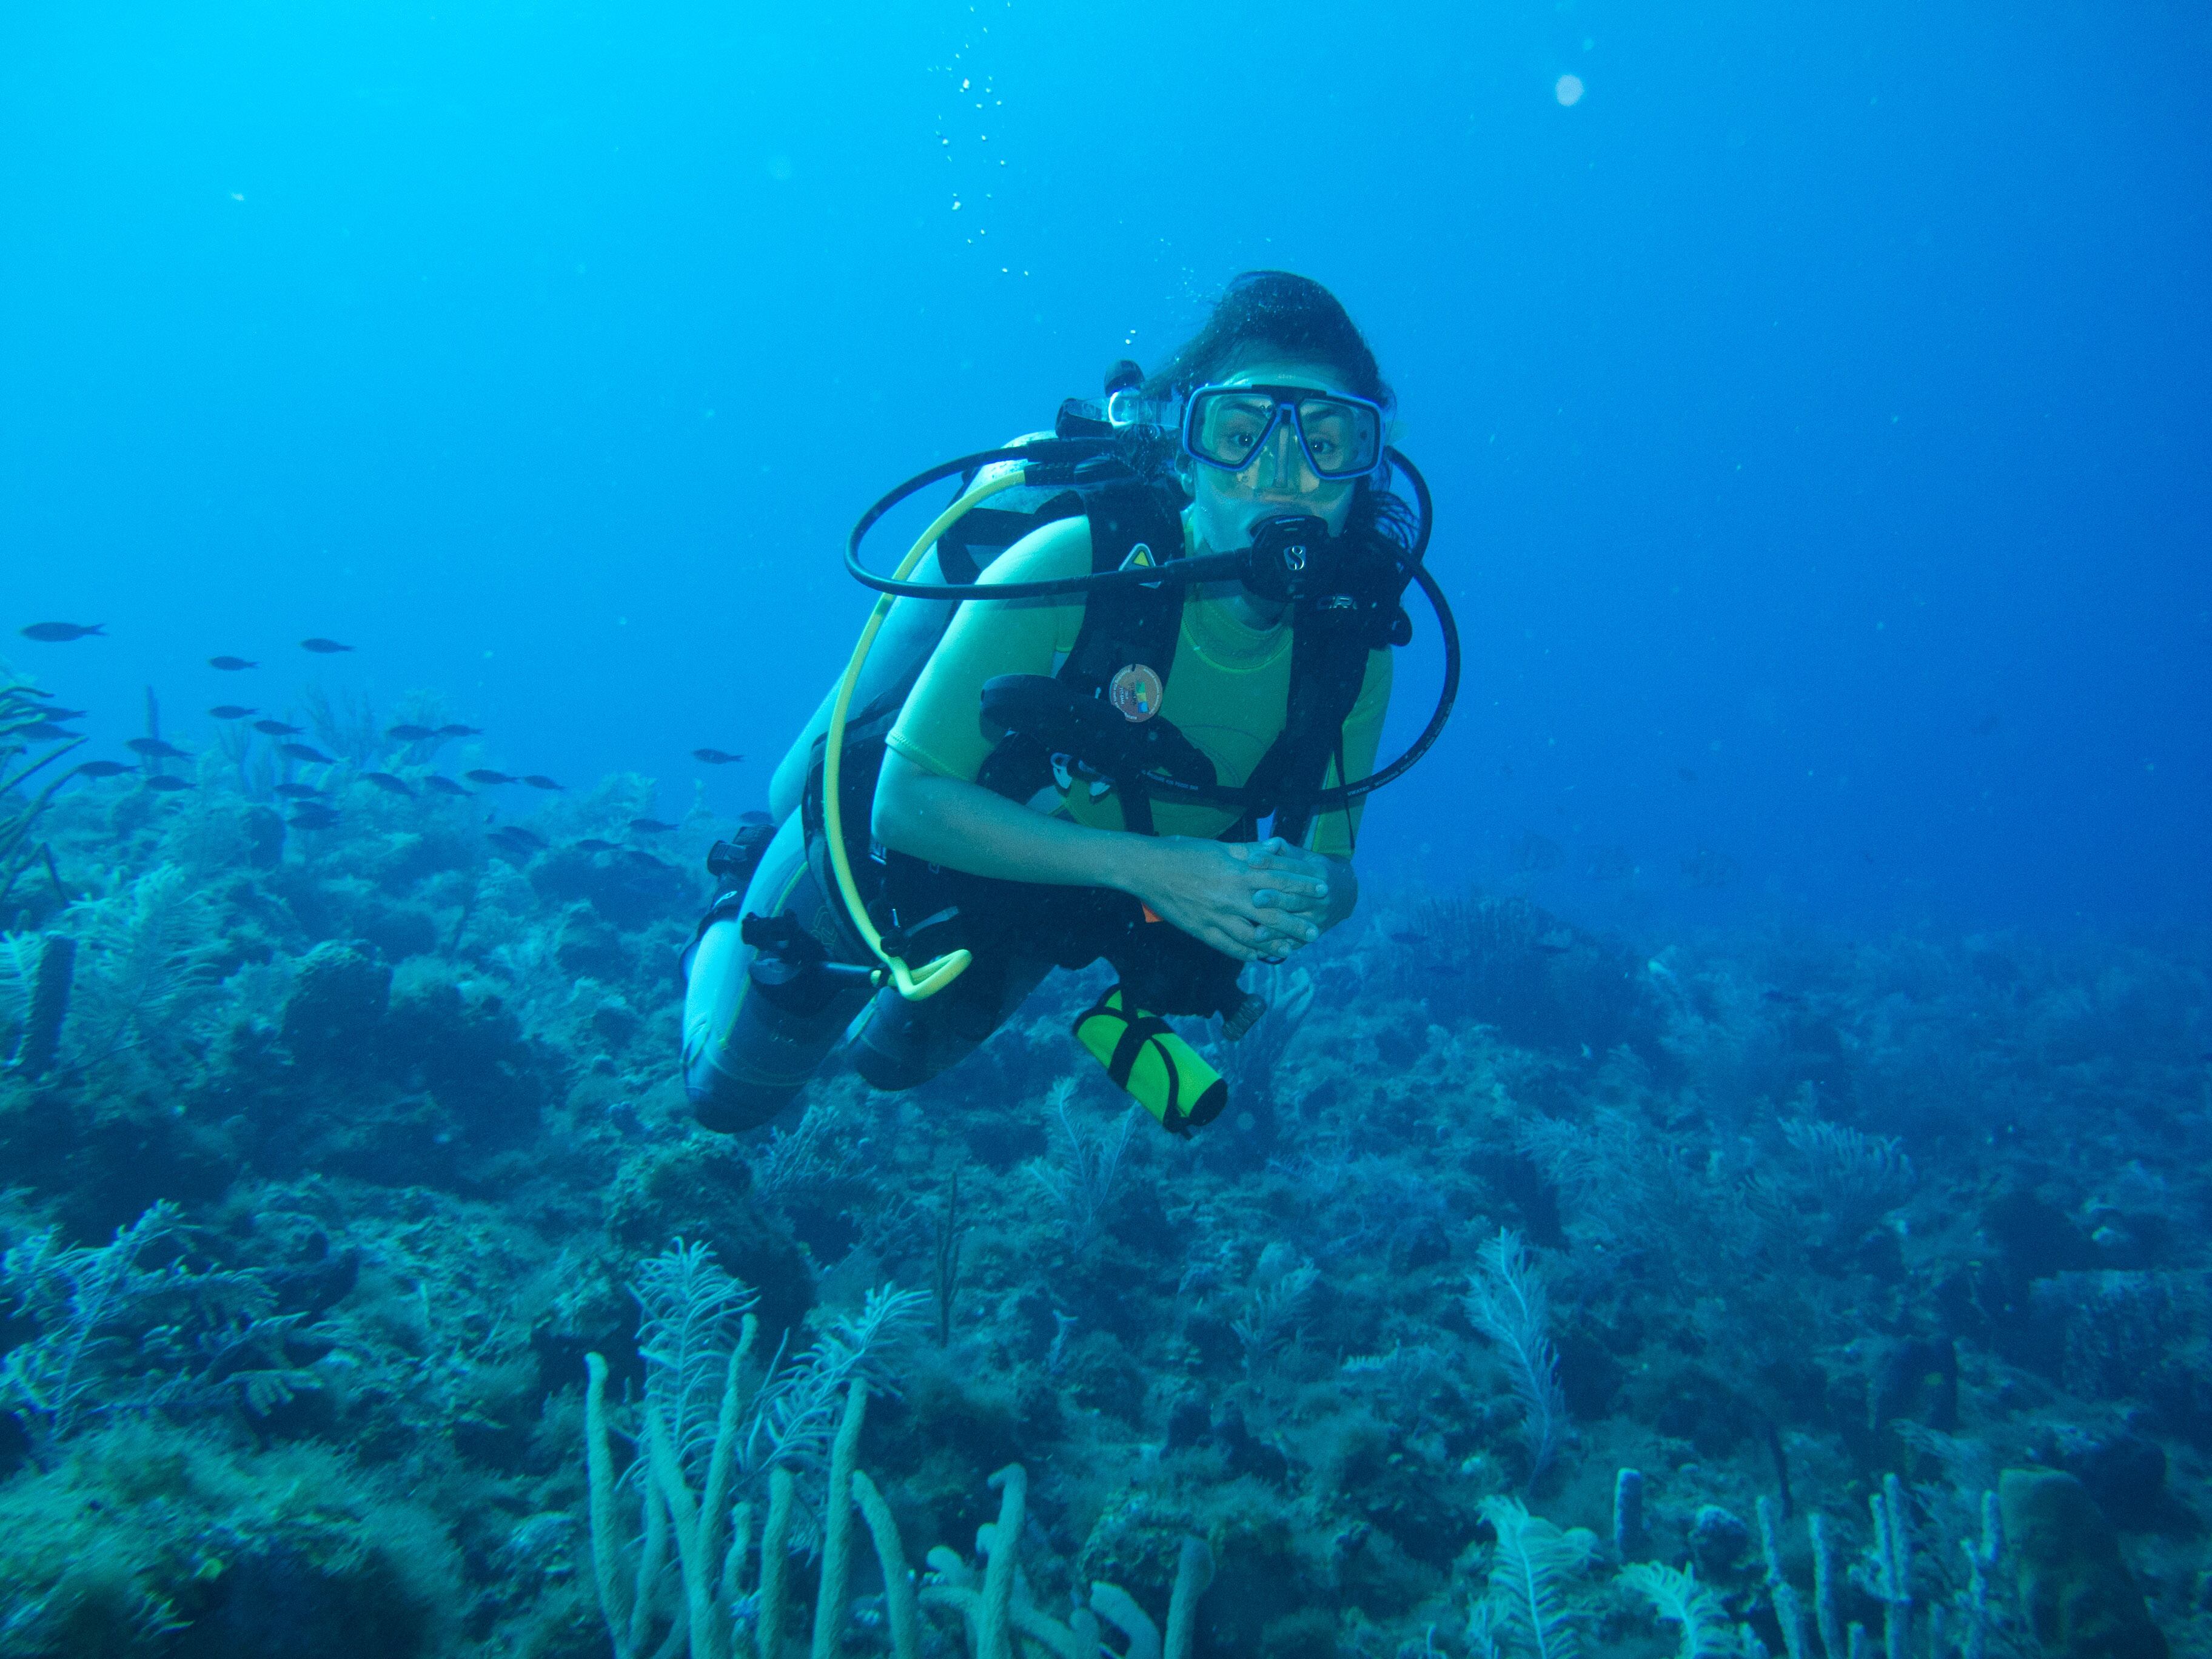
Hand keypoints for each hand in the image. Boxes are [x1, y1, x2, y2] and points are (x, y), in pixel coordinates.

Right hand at [1119, 836, 1329, 961]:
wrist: (1147, 868)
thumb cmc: (1183, 852)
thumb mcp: (1220, 847)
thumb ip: (1249, 851)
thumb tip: (1275, 848)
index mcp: (1238, 872)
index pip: (1280, 880)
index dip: (1303, 886)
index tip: (1323, 890)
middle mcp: (1231, 896)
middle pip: (1272, 913)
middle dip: (1296, 924)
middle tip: (1316, 932)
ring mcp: (1216, 916)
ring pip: (1252, 936)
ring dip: (1274, 944)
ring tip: (1291, 949)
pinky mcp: (1201, 930)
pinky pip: (1228, 947)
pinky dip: (1245, 953)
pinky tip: (1257, 957)